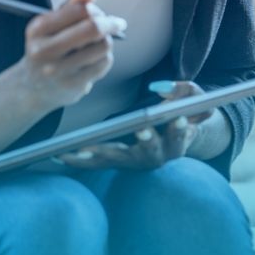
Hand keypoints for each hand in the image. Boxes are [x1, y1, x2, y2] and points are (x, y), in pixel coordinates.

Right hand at [18, 0, 126, 112]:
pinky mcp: (72, 85)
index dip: (96, 9)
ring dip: (107, 42)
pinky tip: (94, 60)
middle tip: (118, 23)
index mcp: (38, 29)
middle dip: (111, 23)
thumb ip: (72, 4)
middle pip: (93, 28)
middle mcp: (45, 50)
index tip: (102, 13)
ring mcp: (58, 70)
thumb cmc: (48, 48)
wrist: (33, 87)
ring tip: (97, 45)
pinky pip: (104, 63)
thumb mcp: (53, 25)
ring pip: (103, 46)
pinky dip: (105, 58)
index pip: (78, 9)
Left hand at [57, 80, 210, 170]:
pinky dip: (80, 162)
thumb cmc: (187, 111)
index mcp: (177, 143)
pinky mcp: (120, 162)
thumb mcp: (194, 98)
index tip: (178, 119)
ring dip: (95, 158)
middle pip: (146, 154)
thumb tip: (161, 89)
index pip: (178, 138)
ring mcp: (136, 162)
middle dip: (135, 143)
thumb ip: (184, 91)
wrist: (182, 134)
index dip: (179, 130)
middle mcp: (157, 157)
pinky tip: (60, 156)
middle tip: (131, 132)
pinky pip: (98, 164)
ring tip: (73, 151)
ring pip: (116, 162)